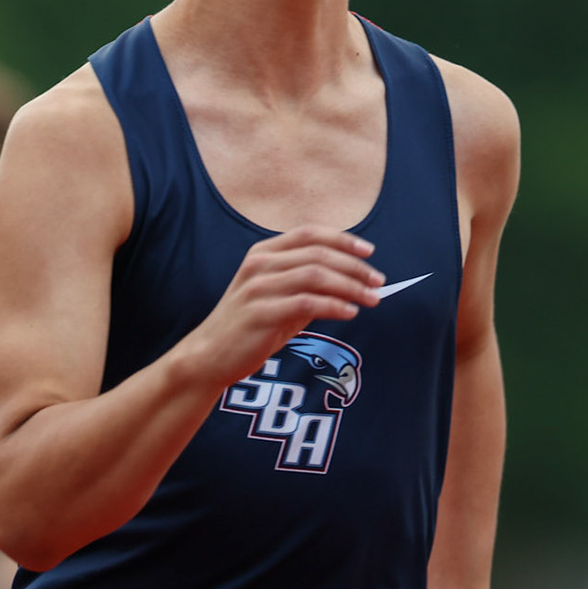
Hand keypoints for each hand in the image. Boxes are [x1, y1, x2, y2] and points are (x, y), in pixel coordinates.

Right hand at [176, 225, 381, 390]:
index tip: (368, 251)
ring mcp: (258, 288)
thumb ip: (305, 283)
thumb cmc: (247, 325)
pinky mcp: (261, 313)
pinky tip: (350, 312)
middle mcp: (259, 264)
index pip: (309, 233)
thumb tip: (350, 279)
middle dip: (354, 267)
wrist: (209, 355)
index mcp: (262, 253)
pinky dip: (335, 306)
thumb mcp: (275, 295)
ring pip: (316, 276)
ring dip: (351, 286)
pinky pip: (307, 303)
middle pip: (318, 254)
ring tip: (373, 298)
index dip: (342, 239)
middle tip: (379, 281)